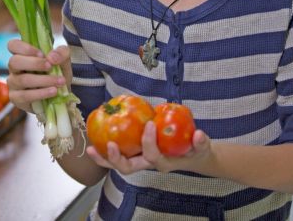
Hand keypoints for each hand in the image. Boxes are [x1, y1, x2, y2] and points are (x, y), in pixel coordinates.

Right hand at [6, 39, 69, 113]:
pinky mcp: (16, 98)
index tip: (41, 54)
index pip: (13, 45)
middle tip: (50, 66)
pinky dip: (41, 93)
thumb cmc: (57, 73)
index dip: (25, 48)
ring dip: (43, 80)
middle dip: (34, 63)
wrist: (60, 95)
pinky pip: (25, 96)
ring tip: (59, 81)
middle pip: (14, 62)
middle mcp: (15, 68)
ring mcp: (13, 83)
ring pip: (22, 80)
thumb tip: (51, 57)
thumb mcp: (63, 60)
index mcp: (23, 54)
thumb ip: (61, 53)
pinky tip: (53, 91)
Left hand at [85, 121, 212, 174]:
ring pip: (119, 164)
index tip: (150, 124)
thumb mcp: (202, 146)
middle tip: (108, 145)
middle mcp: (149, 164)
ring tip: (90, 149)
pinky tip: (94, 140)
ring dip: (103, 158)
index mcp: (164, 163)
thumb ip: (201, 142)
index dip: (149, 142)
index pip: (153, 155)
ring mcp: (140, 160)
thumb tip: (200, 135)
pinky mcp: (135, 154)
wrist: (192, 155)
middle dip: (117, 159)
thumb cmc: (195, 149)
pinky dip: (105, 151)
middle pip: (129, 168)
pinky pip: (118, 155)